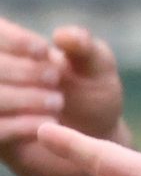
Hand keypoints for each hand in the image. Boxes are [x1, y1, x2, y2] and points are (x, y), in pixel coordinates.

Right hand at [0, 18, 130, 175]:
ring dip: (23, 98)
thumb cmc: (91, 94)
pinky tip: (48, 123)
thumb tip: (63, 35)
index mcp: (10, 50)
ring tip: (57, 102)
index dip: (14, 40)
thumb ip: (83, 46)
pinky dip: (20, 125)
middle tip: (55, 80)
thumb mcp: (96, 66)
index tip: (43, 51)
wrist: (95, 140)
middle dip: (22, 71)